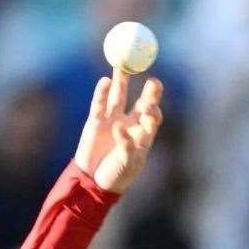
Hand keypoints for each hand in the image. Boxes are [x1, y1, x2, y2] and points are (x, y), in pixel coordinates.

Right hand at [73, 71, 163, 194]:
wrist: (94, 181)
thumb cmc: (117, 175)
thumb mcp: (127, 163)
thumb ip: (126, 145)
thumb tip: (120, 127)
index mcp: (143, 134)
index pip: (153, 116)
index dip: (154, 109)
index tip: (153, 106)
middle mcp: (130, 122)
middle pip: (141, 101)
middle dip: (148, 91)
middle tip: (152, 82)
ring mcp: (112, 119)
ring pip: (119, 96)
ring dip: (121, 81)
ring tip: (123, 67)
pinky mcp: (96, 121)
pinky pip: (99, 104)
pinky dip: (101, 93)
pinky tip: (105, 82)